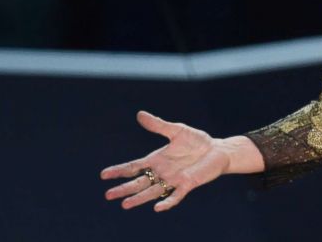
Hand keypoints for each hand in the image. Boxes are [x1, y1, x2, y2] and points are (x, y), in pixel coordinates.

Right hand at [100, 110, 230, 211]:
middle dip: (124, 189)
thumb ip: (158, 125)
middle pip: (139, 182)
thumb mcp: (177, 130)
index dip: (119, 171)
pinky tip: (157, 208)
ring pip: (153, 192)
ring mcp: (173, 180)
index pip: (134, 167)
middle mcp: (162, 172)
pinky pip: (175, 196)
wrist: (217, 150)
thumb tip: (140, 114)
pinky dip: (167, 202)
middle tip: (108, 195)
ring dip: (140, 198)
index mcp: (157, 160)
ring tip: (125, 204)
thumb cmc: (197, 141)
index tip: (104, 175)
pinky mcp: (187, 184)